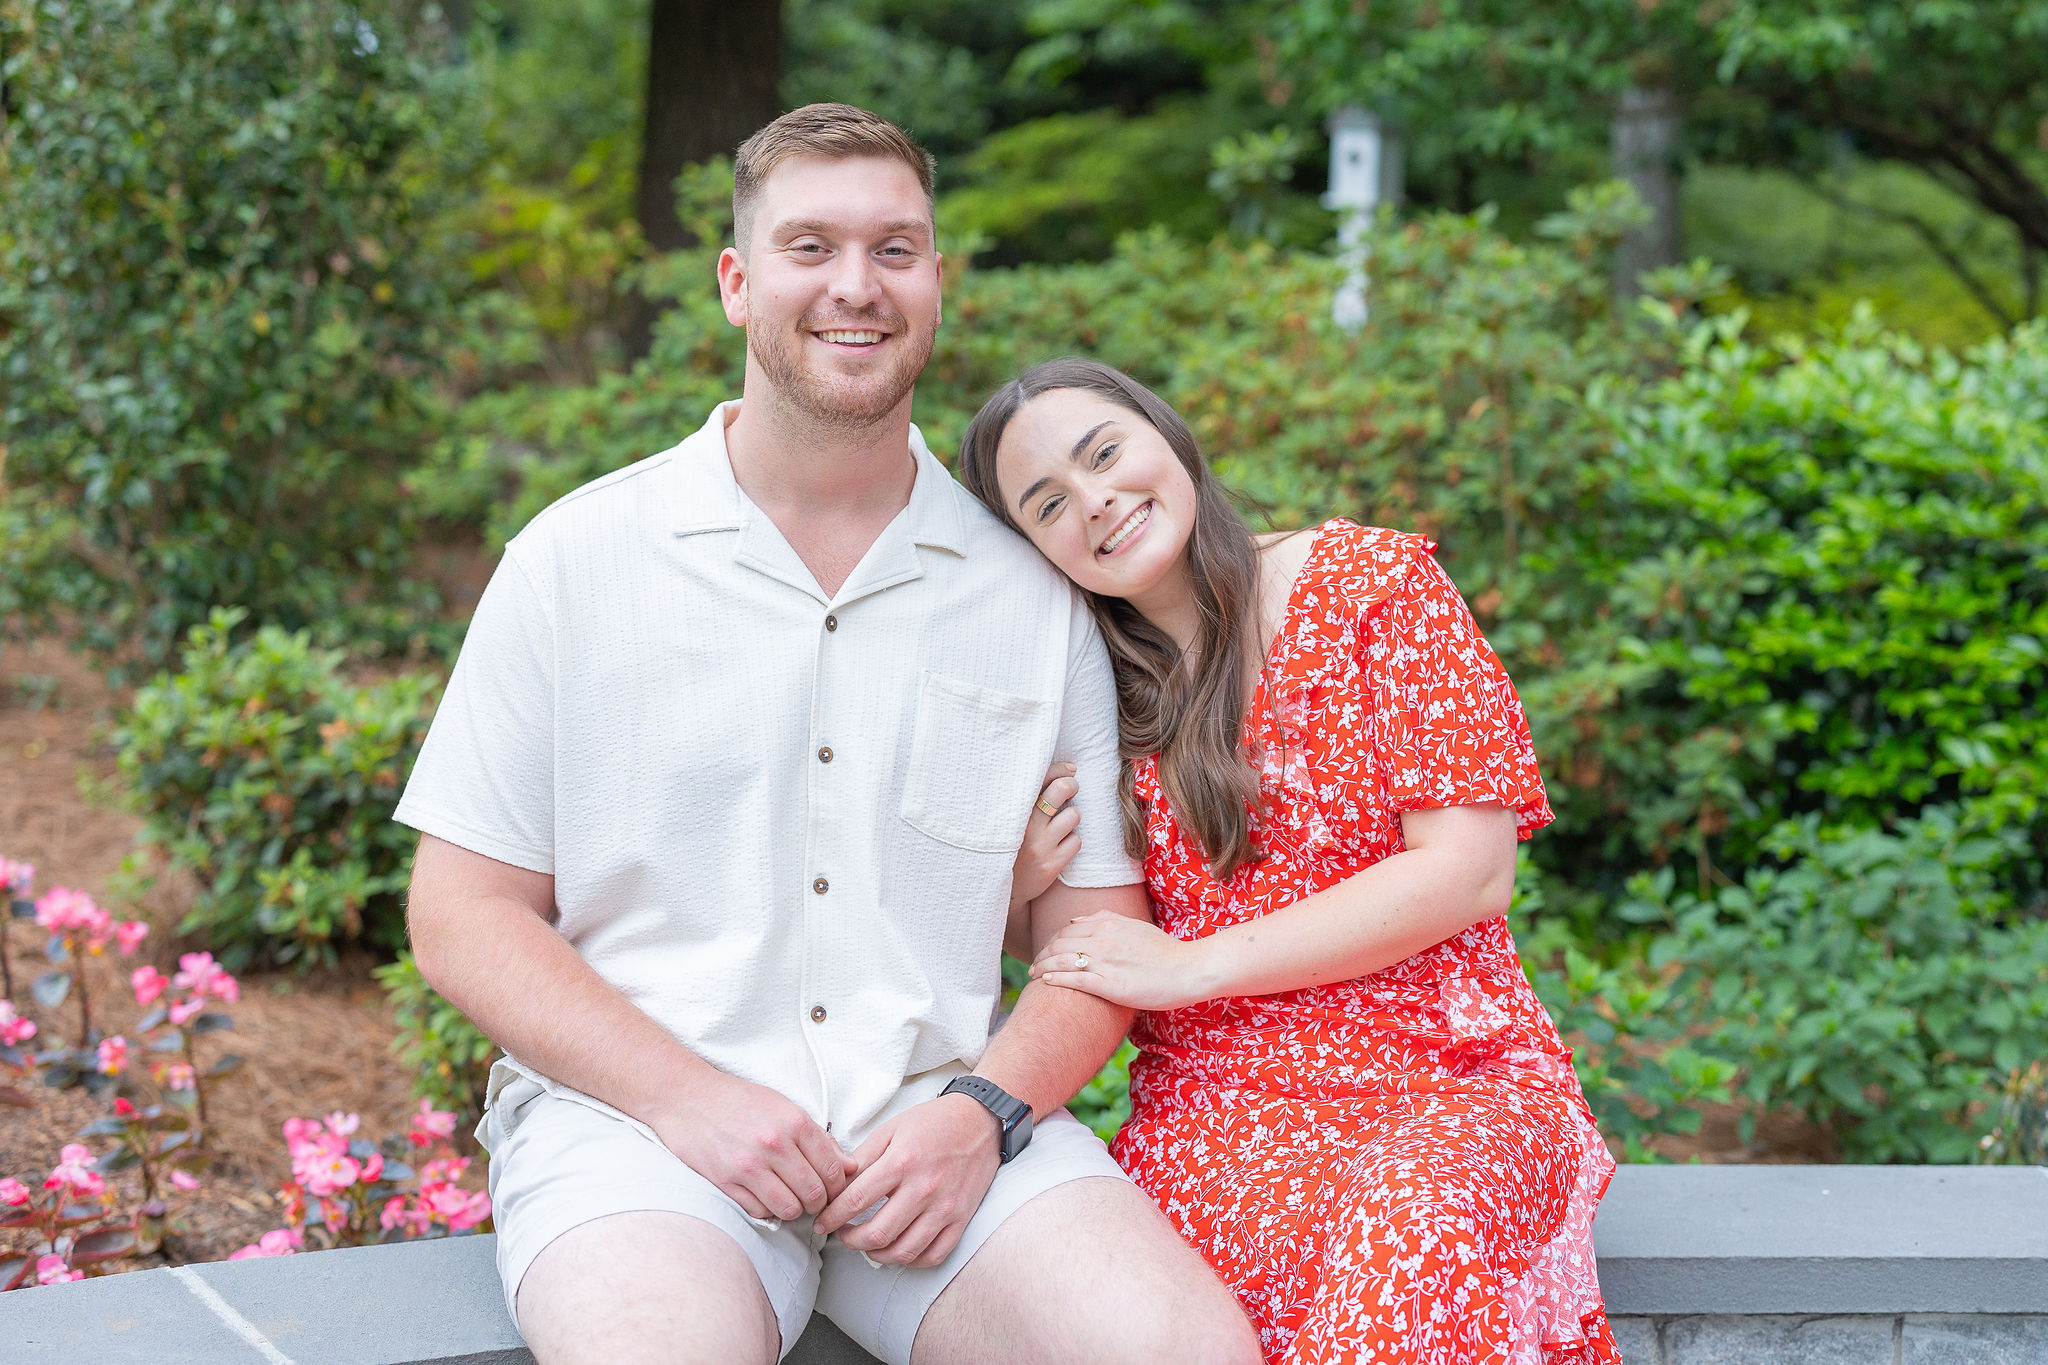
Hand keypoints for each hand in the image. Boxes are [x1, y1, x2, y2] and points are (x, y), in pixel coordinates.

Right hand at [647, 1070, 854, 1222]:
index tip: (833, 1190)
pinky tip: (764, 1196)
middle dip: (819, 1202)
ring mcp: (749, 1165)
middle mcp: (774, 1144)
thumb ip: (819, 1138)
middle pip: (815, 1193)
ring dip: (793, 1209)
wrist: (688, 1099)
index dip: (838, 1187)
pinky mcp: (726, 1182)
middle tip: (812, 1199)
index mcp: (794, 1122)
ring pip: (790, 1208)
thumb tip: (850, 1167)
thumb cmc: (739, 1102)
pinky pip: (760, 1211)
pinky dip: (766, 1209)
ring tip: (789, 1198)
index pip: (833, 1169)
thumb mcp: (784, 1107)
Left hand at [811, 1094, 1001, 1267]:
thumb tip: (838, 1184)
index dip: (831, 1217)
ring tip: (867, 1245)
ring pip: (904, 1251)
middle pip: (877, 1234)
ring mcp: (944, 1207)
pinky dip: (912, 1260)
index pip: (855, 1201)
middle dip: (850, 1241)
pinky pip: (934, 1254)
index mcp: (901, 1162)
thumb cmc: (934, 1122)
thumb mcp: (891, 1129)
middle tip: (842, 1235)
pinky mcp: (961, 1218)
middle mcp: (923, 1188)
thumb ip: (863, 1158)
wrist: (980, 1120)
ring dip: (877, 1255)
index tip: (822, 1222)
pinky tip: (899, 1250)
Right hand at [1010, 763, 1080, 913]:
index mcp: (1013, 811)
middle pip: (1062, 790)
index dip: (1060, 769)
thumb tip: (1070, 770)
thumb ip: (1033, 795)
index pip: (1041, 777)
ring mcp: (1039, 846)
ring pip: (1073, 816)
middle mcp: (1025, 826)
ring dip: (1071, 818)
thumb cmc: (1014, 844)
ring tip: (1060, 825)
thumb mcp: (1014, 818)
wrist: (1005, 889)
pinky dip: (1072, 841)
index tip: (1070, 769)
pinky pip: (1076, 841)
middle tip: (1071, 789)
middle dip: (1071, 785)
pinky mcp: (1052, 865)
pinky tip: (1060, 846)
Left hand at [1030, 911, 1218, 1010]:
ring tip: (1034, 974)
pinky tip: (1046, 981)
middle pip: (1059, 944)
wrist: (1188, 970)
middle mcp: (1103, 939)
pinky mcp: (1109, 985)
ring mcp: (1106, 962)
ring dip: (1043, 966)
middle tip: (1034, 964)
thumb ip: (1105, 919)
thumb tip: (1076, 920)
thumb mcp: (1134, 926)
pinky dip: (1056, 979)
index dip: (1051, 941)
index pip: (1067, 930)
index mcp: (1108, 924)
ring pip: (1062, 960)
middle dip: (1042, 954)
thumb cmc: (1163, 951)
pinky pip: (1074, 979)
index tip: (1045, 950)